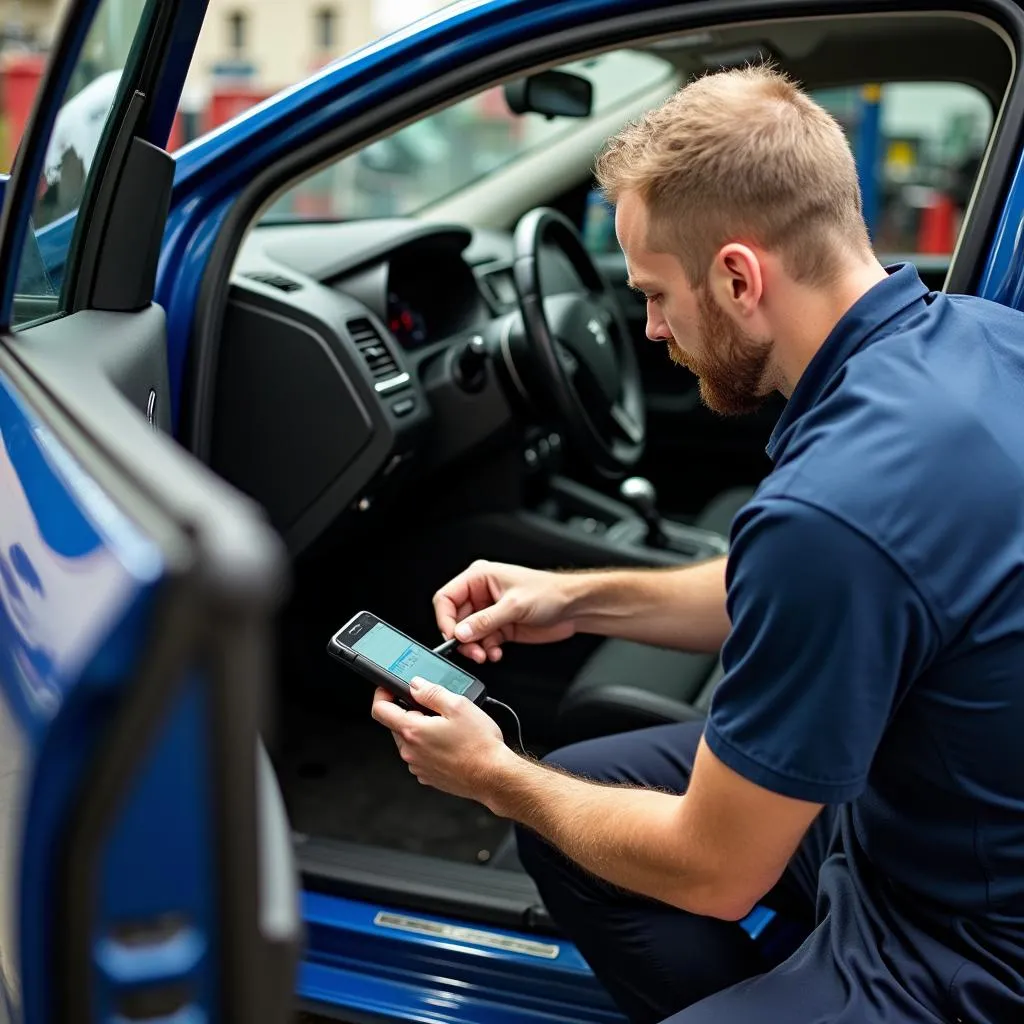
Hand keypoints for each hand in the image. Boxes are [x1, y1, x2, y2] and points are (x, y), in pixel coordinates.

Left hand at [371, 679, 513, 803]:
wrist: (493, 776)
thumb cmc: (479, 745)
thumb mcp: (458, 705)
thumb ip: (431, 692)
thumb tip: (415, 685)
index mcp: (413, 731)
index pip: (380, 710)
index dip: (382, 694)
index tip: (390, 689)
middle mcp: (410, 752)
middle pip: (396, 725)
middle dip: (410, 712)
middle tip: (434, 708)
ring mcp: (418, 766)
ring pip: (409, 741)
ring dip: (422, 730)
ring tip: (448, 727)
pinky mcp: (428, 776)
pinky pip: (421, 756)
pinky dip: (429, 747)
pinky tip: (450, 744)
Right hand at [433, 559, 576, 663]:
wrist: (573, 607)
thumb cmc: (549, 592)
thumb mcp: (514, 605)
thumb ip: (485, 621)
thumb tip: (461, 632)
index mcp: (479, 577)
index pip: (447, 598)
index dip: (445, 618)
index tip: (452, 636)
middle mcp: (482, 594)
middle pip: (455, 619)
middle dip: (462, 638)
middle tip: (472, 650)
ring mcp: (490, 612)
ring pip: (468, 634)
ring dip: (474, 647)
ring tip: (485, 654)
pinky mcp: (500, 627)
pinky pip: (482, 642)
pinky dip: (486, 651)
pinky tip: (496, 653)